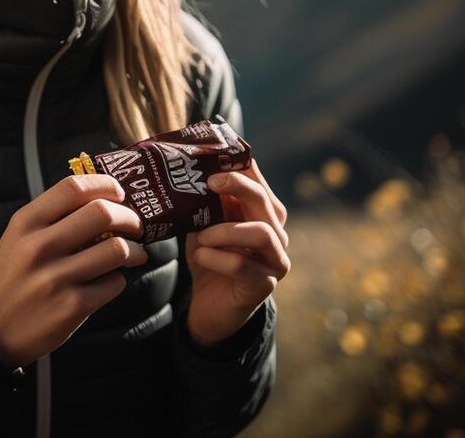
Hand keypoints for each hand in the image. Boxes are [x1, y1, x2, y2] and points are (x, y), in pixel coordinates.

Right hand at [0, 174, 147, 369]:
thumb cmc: (11, 277)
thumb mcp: (19, 237)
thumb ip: (54, 216)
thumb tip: (104, 200)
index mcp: (26, 222)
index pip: (73, 187)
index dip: (105, 184)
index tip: (118, 192)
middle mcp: (39, 246)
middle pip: (102, 213)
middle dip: (129, 217)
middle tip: (135, 224)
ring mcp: (56, 278)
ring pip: (116, 250)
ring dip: (135, 249)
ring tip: (135, 252)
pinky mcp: (71, 308)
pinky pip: (114, 284)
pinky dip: (118, 279)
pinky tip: (110, 280)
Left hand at [184, 158, 289, 346]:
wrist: (209, 305)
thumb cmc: (209, 256)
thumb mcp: (205, 223)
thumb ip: (205, 201)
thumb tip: (188, 168)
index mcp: (263, 215)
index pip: (260, 182)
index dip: (241, 166)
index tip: (214, 160)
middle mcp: (276, 235)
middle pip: (265, 202)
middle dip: (238, 186)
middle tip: (210, 182)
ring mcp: (275, 261)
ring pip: (262, 233)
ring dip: (226, 229)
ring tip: (203, 236)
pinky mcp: (264, 285)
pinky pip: (242, 266)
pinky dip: (215, 258)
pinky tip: (200, 256)